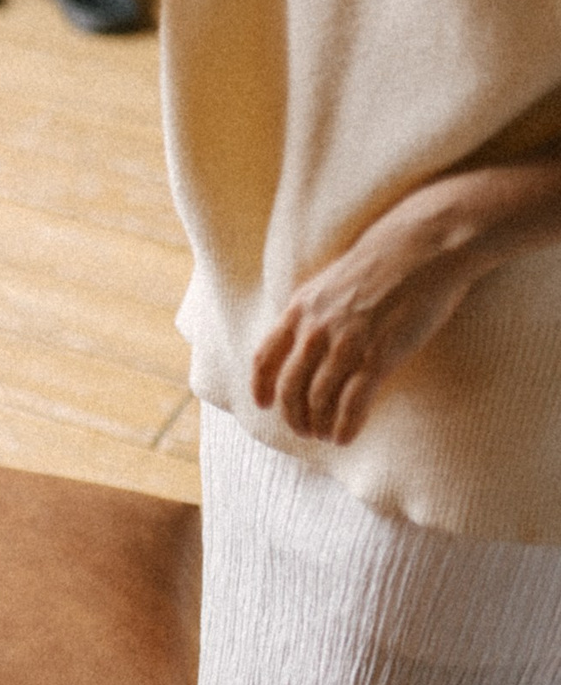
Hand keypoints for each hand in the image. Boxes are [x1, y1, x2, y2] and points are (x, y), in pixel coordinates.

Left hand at [250, 204, 480, 444]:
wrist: (422, 247)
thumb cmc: (382, 261)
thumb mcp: (329, 282)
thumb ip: (314, 310)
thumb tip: (306, 334)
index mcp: (299, 309)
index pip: (265, 357)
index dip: (261, 386)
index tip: (262, 404)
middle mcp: (315, 329)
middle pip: (289, 386)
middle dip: (292, 414)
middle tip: (302, 430)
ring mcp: (346, 343)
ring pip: (319, 398)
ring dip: (318, 424)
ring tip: (325, 437)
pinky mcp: (379, 355)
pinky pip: (353, 402)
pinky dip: (345, 425)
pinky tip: (345, 438)